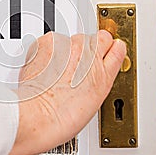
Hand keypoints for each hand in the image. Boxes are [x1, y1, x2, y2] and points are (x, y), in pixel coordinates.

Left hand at [5, 30, 125, 154]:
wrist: (39, 113)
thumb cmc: (63, 115)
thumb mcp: (94, 99)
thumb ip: (99, 77)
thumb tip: (96, 70)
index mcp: (104, 72)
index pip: (116, 47)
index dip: (108, 51)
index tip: (104, 53)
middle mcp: (89, 54)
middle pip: (95, 39)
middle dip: (87, 50)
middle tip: (76, 67)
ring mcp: (70, 46)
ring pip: (72, 39)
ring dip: (67, 51)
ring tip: (58, 72)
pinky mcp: (50, 42)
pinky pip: (53, 41)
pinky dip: (49, 50)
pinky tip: (46, 67)